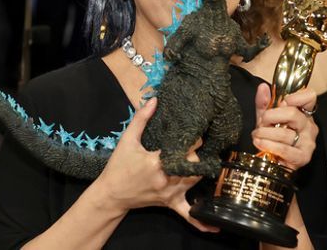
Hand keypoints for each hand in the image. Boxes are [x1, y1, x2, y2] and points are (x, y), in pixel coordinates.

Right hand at [94, 98, 215, 231]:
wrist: (110, 194)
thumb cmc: (119, 166)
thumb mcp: (127, 141)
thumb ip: (141, 119)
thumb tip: (154, 99)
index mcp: (157, 162)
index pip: (186, 148)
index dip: (194, 138)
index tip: (197, 129)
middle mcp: (167, 179)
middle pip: (194, 164)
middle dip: (198, 154)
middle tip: (197, 144)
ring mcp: (170, 193)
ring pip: (195, 181)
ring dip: (200, 170)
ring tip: (203, 159)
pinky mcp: (170, 203)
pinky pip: (188, 216)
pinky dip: (200, 221)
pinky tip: (215, 226)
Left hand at [252, 84, 318, 170]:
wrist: (272, 162)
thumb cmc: (273, 138)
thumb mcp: (266, 118)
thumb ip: (264, 103)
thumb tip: (262, 87)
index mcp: (304, 113)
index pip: (310, 97)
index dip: (296, 96)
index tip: (282, 101)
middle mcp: (309, 126)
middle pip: (293, 113)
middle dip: (271, 116)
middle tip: (261, 122)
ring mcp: (308, 142)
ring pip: (285, 133)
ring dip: (265, 133)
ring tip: (257, 135)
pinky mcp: (302, 157)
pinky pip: (285, 149)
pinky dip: (269, 145)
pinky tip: (260, 143)